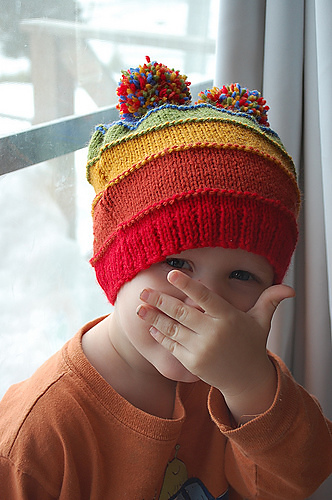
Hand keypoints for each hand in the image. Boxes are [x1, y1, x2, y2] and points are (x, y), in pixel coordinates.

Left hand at [137, 270, 294, 420]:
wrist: (245, 379)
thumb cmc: (250, 344)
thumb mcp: (261, 322)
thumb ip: (270, 301)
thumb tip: (291, 289)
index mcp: (227, 318)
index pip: (205, 297)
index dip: (188, 285)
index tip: (172, 273)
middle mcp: (213, 333)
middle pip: (182, 313)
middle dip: (161, 300)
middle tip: (144, 290)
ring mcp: (201, 349)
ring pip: (172, 329)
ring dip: (153, 317)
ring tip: (139, 306)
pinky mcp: (192, 362)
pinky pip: (172, 346)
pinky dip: (160, 335)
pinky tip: (150, 325)